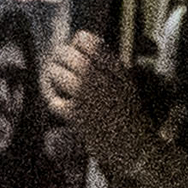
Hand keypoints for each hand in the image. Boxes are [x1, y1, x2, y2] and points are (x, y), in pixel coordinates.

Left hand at [41, 31, 151, 173]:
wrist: (135, 147)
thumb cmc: (130, 114)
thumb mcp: (127, 82)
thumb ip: (108, 62)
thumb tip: (79, 41)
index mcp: (115, 67)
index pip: (85, 40)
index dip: (76, 42)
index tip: (76, 50)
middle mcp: (100, 78)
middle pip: (65, 54)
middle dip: (58, 57)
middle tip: (58, 64)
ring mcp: (86, 97)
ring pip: (56, 74)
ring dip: (51, 77)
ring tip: (54, 81)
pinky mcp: (76, 115)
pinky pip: (53, 100)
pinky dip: (52, 99)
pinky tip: (57, 100)